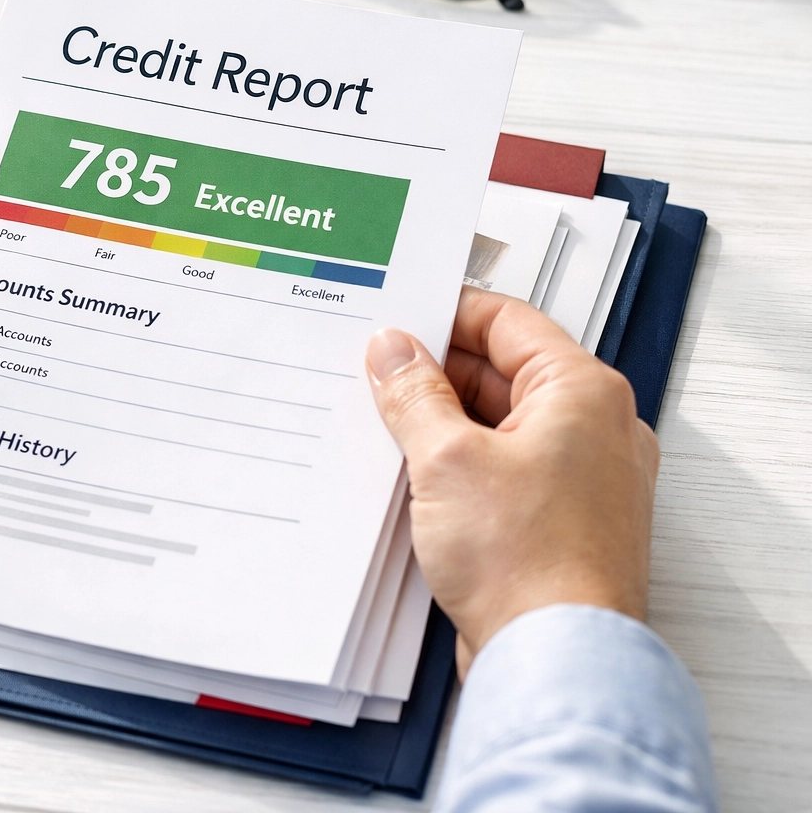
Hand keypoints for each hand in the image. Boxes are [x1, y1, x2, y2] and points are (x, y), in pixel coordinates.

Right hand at [365, 287, 658, 674]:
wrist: (555, 659)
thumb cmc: (530, 563)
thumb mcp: (446, 458)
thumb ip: (414, 394)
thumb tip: (394, 352)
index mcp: (583, 393)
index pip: (509, 321)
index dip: (446, 313)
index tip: (397, 318)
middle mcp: (595, 430)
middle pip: (503, 373)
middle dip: (436, 375)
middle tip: (377, 376)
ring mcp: (581, 480)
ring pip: (500, 426)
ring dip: (443, 424)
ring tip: (388, 429)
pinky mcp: (560, 523)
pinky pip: (504, 473)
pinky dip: (460, 468)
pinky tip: (415, 479)